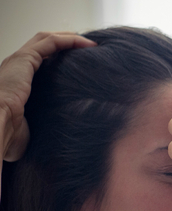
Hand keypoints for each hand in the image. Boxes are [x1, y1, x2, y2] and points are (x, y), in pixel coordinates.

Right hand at [0, 32, 96, 161]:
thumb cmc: (8, 136)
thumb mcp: (29, 129)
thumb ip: (41, 126)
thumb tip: (61, 138)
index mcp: (16, 82)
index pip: (39, 63)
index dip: (58, 60)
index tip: (80, 65)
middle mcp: (15, 68)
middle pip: (43, 46)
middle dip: (66, 44)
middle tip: (88, 49)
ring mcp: (18, 61)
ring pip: (46, 39)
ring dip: (70, 38)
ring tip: (91, 44)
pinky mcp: (24, 58)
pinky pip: (50, 42)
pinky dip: (70, 40)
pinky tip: (87, 44)